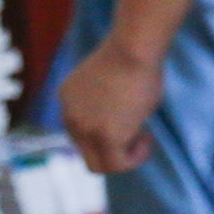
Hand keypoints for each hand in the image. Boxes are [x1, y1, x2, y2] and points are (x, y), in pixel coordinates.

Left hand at [57, 34, 159, 176]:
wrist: (133, 49)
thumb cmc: (131, 56)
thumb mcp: (109, 81)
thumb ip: (107, 103)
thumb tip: (125, 118)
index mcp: (67, 99)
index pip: (81, 132)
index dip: (107, 132)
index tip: (129, 120)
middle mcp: (70, 116)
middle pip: (86, 152)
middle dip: (113, 149)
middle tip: (137, 135)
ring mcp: (85, 129)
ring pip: (99, 165)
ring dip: (125, 157)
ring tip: (144, 138)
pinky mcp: (105, 137)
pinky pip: (118, 165)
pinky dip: (135, 158)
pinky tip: (147, 140)